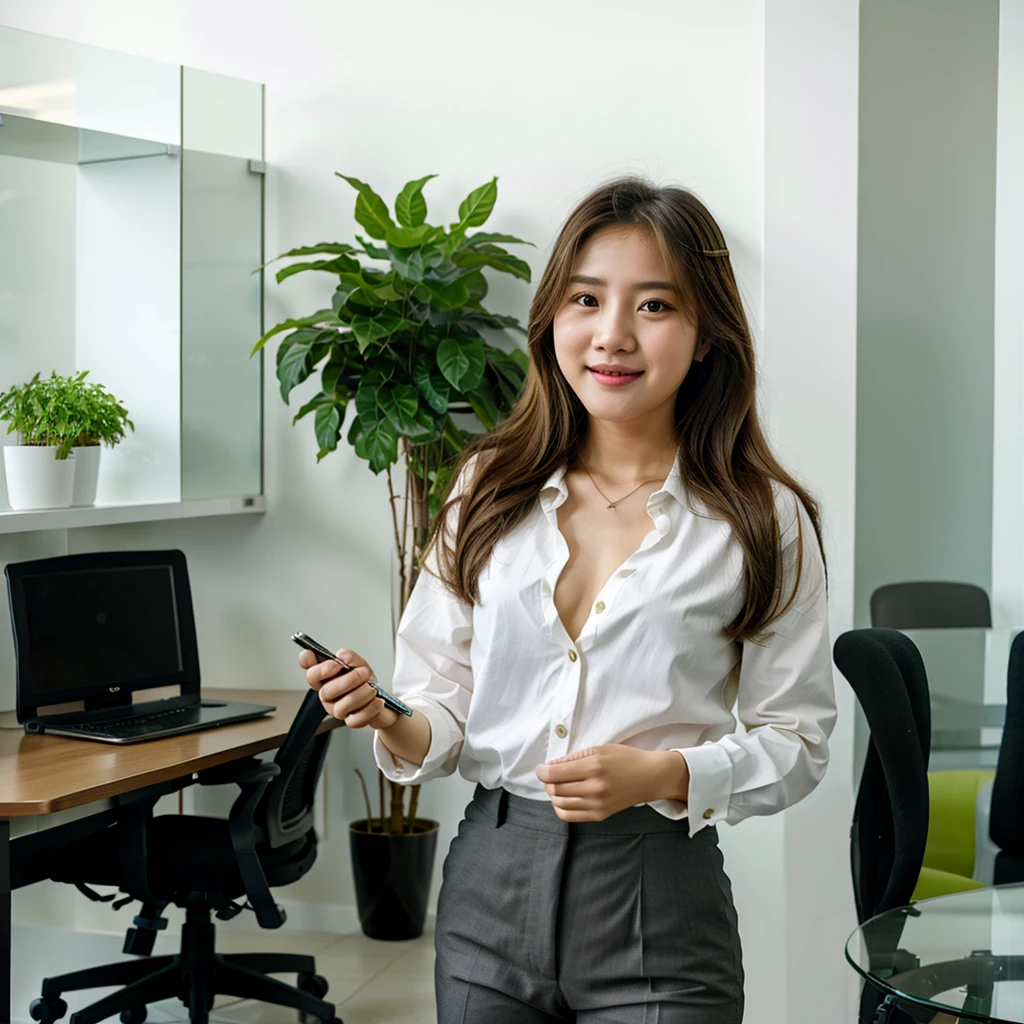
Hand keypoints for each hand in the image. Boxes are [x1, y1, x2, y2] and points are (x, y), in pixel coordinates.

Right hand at [298, 647, 398, 730]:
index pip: (312, 676)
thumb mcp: (359, 664)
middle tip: (363, 673)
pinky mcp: (352, 721)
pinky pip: (356, 720)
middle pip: (326, 692)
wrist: (382, 698)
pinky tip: (377, 701)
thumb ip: (349, 657)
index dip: (319, 670)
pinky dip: (369, 709)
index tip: (334, 663)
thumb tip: (342, 656)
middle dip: (348, 680)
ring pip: (341, 707)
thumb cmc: (366, 681)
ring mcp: (339, 711)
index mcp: (326, 680)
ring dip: (361, 694)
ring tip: (372, 688)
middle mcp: (329, 697)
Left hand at [535, 744, 689, 821]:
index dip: (541, 772)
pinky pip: (570, 815)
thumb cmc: (626, 759)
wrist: (650, 777)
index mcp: (594, 767)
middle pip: (555, 790)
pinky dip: (560, 807)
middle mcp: (595, 788)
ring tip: (557, 785)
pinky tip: (563, 798)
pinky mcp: (600, 815)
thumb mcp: (600, 749)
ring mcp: (598, 804)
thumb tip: (551, 766)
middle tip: (549, 775)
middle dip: (546, 782)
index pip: (555, 774)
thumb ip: (574, 757)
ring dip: (553, 794)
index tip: (540, 768)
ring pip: (560, 803)